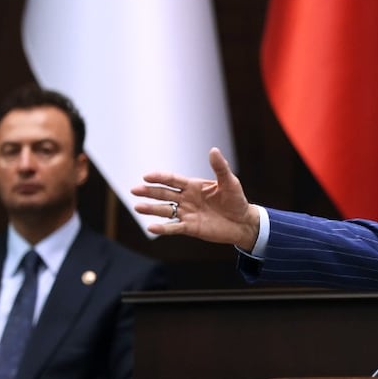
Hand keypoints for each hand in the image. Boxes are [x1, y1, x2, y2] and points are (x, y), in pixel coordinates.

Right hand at [132, 148, 260, 250]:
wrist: (242, 222)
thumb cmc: (236, 200)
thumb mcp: (230, 182)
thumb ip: (220, 168)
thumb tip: (213, 150)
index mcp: (193, 186)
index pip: (173, 180)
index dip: (160, 178)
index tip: (147, 176)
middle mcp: (187, 199)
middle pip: (164, 194)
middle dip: (150, 191)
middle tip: (134, 190)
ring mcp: (187, 213)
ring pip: (165, 210)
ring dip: (152, 209)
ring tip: (138, 207)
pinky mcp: (190, 227)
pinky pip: (174, 227)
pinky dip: (163, 228)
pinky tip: (151, 227)